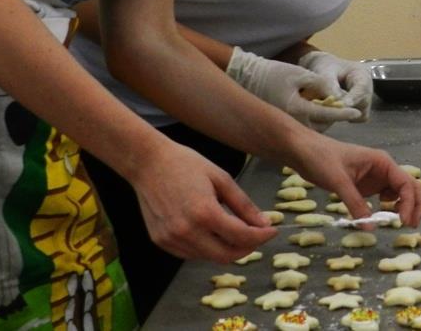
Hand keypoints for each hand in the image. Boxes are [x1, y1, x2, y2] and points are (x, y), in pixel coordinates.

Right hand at [130, 139, 276, 261]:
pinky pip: (191, 254)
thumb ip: (243, 204)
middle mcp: (187, 232)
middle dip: (247, 248)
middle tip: (258, 235)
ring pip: (208, 257)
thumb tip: (263, 223)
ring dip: (227, 248)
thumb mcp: (221, 178)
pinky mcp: (161, 242)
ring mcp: (171, 240)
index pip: (241, 237)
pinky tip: (213, 232)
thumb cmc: (186, 164)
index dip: (261, 237)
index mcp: (205, 213)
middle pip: (226, 256)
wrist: (148, 163)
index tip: (272, 230)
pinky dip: (207, 248)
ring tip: (237, 231)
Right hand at [226, 47, 361, 127]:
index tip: (357, 112)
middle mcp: (292, 122)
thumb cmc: (274, 73)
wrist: (249, 78)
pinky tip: (315, 108)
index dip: (343, 113)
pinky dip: (313, 120)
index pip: (326, 114)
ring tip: (329, 106)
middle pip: (321, 126)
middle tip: (342, 106)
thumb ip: (320, 84)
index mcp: (297, 110)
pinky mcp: (284, 124)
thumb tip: (334, 96)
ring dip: (323, 119)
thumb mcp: (300, 74)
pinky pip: (304, 126)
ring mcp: (287, 125)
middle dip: (333, 117)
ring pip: (313, 128)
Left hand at [292, 138, 420, 227]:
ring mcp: (376, 178)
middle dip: (414, 205)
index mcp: (382, 162)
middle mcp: (383, 169)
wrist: (303, 151)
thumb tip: (370, 228)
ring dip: (404, 207)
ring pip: (399, 194)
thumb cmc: (322, 158)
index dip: (409, 203)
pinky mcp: (366, 186)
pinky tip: (381, 217)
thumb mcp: (339, 181)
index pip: (406, 183)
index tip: (403, 222)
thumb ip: (355, 204)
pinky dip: (388, 209)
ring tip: (400, 224)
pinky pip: (384, 199)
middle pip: (409, 187)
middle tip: (411, 226)